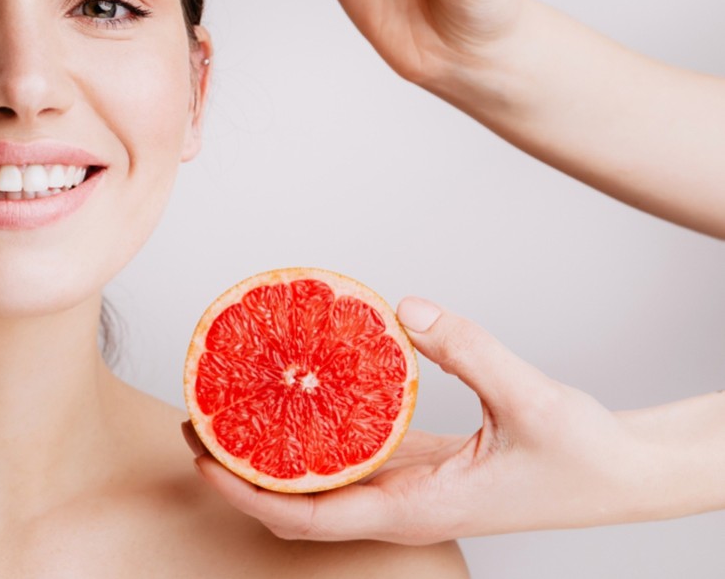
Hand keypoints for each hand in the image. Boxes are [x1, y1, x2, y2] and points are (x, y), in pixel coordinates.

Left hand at [185, 297, 724, 543]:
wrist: (629, 476)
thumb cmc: (587, 457)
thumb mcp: (529, 398)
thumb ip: (468, 349)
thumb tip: (404, 308)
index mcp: (415, 510)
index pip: (306, 515)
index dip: (246, 492)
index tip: (203, 456)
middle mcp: (401, 508)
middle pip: (295, 509)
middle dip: (237, 474)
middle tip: (193, 420)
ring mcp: (409, 493)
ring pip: (319, 488)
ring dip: (267, 456)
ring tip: (224, 406)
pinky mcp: (421, 472)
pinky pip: (352, 461)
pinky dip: (313, 439)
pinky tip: (294, 398)